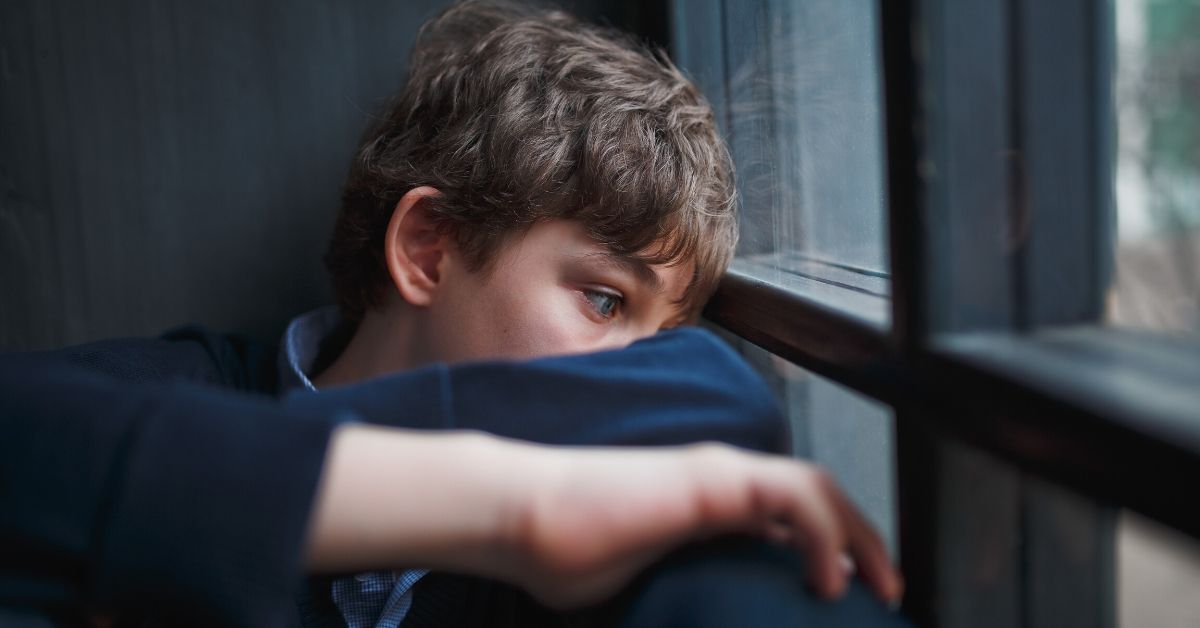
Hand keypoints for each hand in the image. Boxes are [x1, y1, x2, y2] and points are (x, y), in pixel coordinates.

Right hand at [307, 428, 902, 609]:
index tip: (847, 593)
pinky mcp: (713, 480)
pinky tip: (829, 578)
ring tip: (878, 584)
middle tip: (885, 588)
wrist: (526, 517)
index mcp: (708, 504)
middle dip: (862, 539)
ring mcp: (718, 474)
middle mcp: (721, 479)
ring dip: (859, 533)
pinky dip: (827, 533)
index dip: (829, 546)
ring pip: (817, 487)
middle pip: (816, 495)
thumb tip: (698, 622)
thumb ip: (685, 589)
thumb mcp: (644, 583)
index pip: (789, 514)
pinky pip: (795, 495)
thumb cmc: (567, 553)